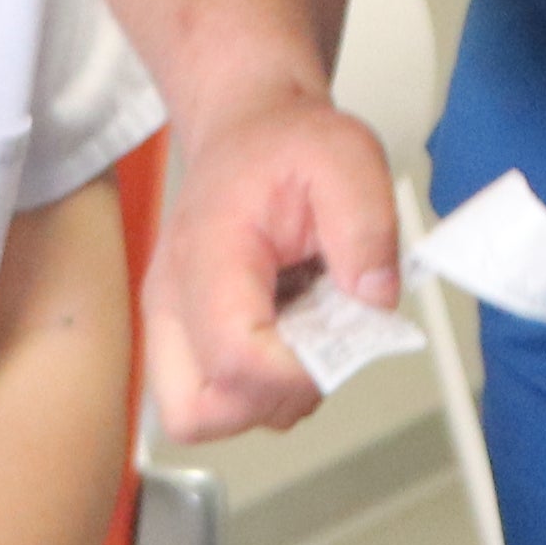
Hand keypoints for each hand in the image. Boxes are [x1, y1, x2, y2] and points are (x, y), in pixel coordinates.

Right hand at [137, 77, 400, 444]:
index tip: (340, 335)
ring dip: (270, 394)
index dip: (299, 372)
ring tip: (306, 327)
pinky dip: (262, 385)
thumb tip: (373, 303)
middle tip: (318, 346)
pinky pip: (217, 397)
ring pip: (205, 415)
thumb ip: (367, 226)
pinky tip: (290, 332)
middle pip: (198, 412)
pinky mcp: (185, 337)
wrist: (247, 129)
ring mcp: (172, 323)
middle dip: (272, 399)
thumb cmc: (285, 145)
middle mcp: (173, 300)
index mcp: (208, 256)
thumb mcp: (347, 157)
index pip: (235, 359)